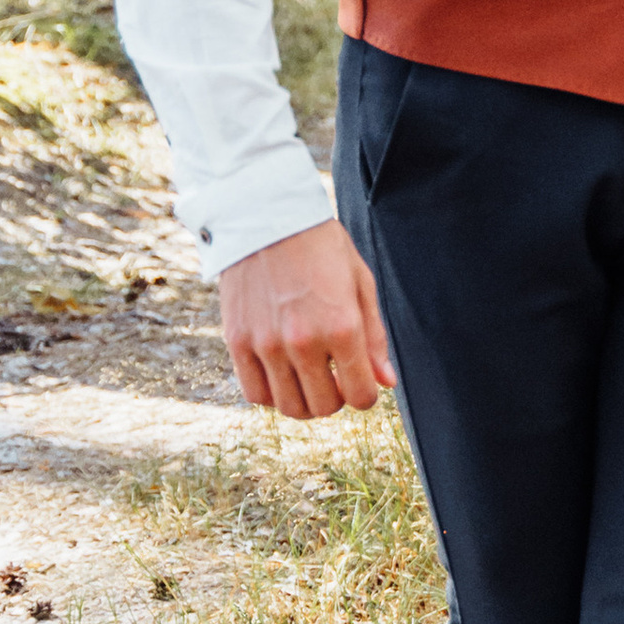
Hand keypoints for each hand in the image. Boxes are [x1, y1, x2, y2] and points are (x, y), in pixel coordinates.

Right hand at [219, 219, 395, 419]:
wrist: (266, 216)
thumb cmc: (321, 246)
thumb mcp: (360, 283)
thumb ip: (374, 337)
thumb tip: (386, 382)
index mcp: (342, 327)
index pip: (361, 396)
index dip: (366, 394)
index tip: (361, 381)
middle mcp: (303, 341)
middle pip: (324, 407)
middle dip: (336, 399)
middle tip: (335, 378)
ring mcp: (266, 344)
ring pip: (289, 407)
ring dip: (305, 400)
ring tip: (308, 377)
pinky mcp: (237, 341)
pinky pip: (255, 394)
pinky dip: (272, 394)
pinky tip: (281, 374)